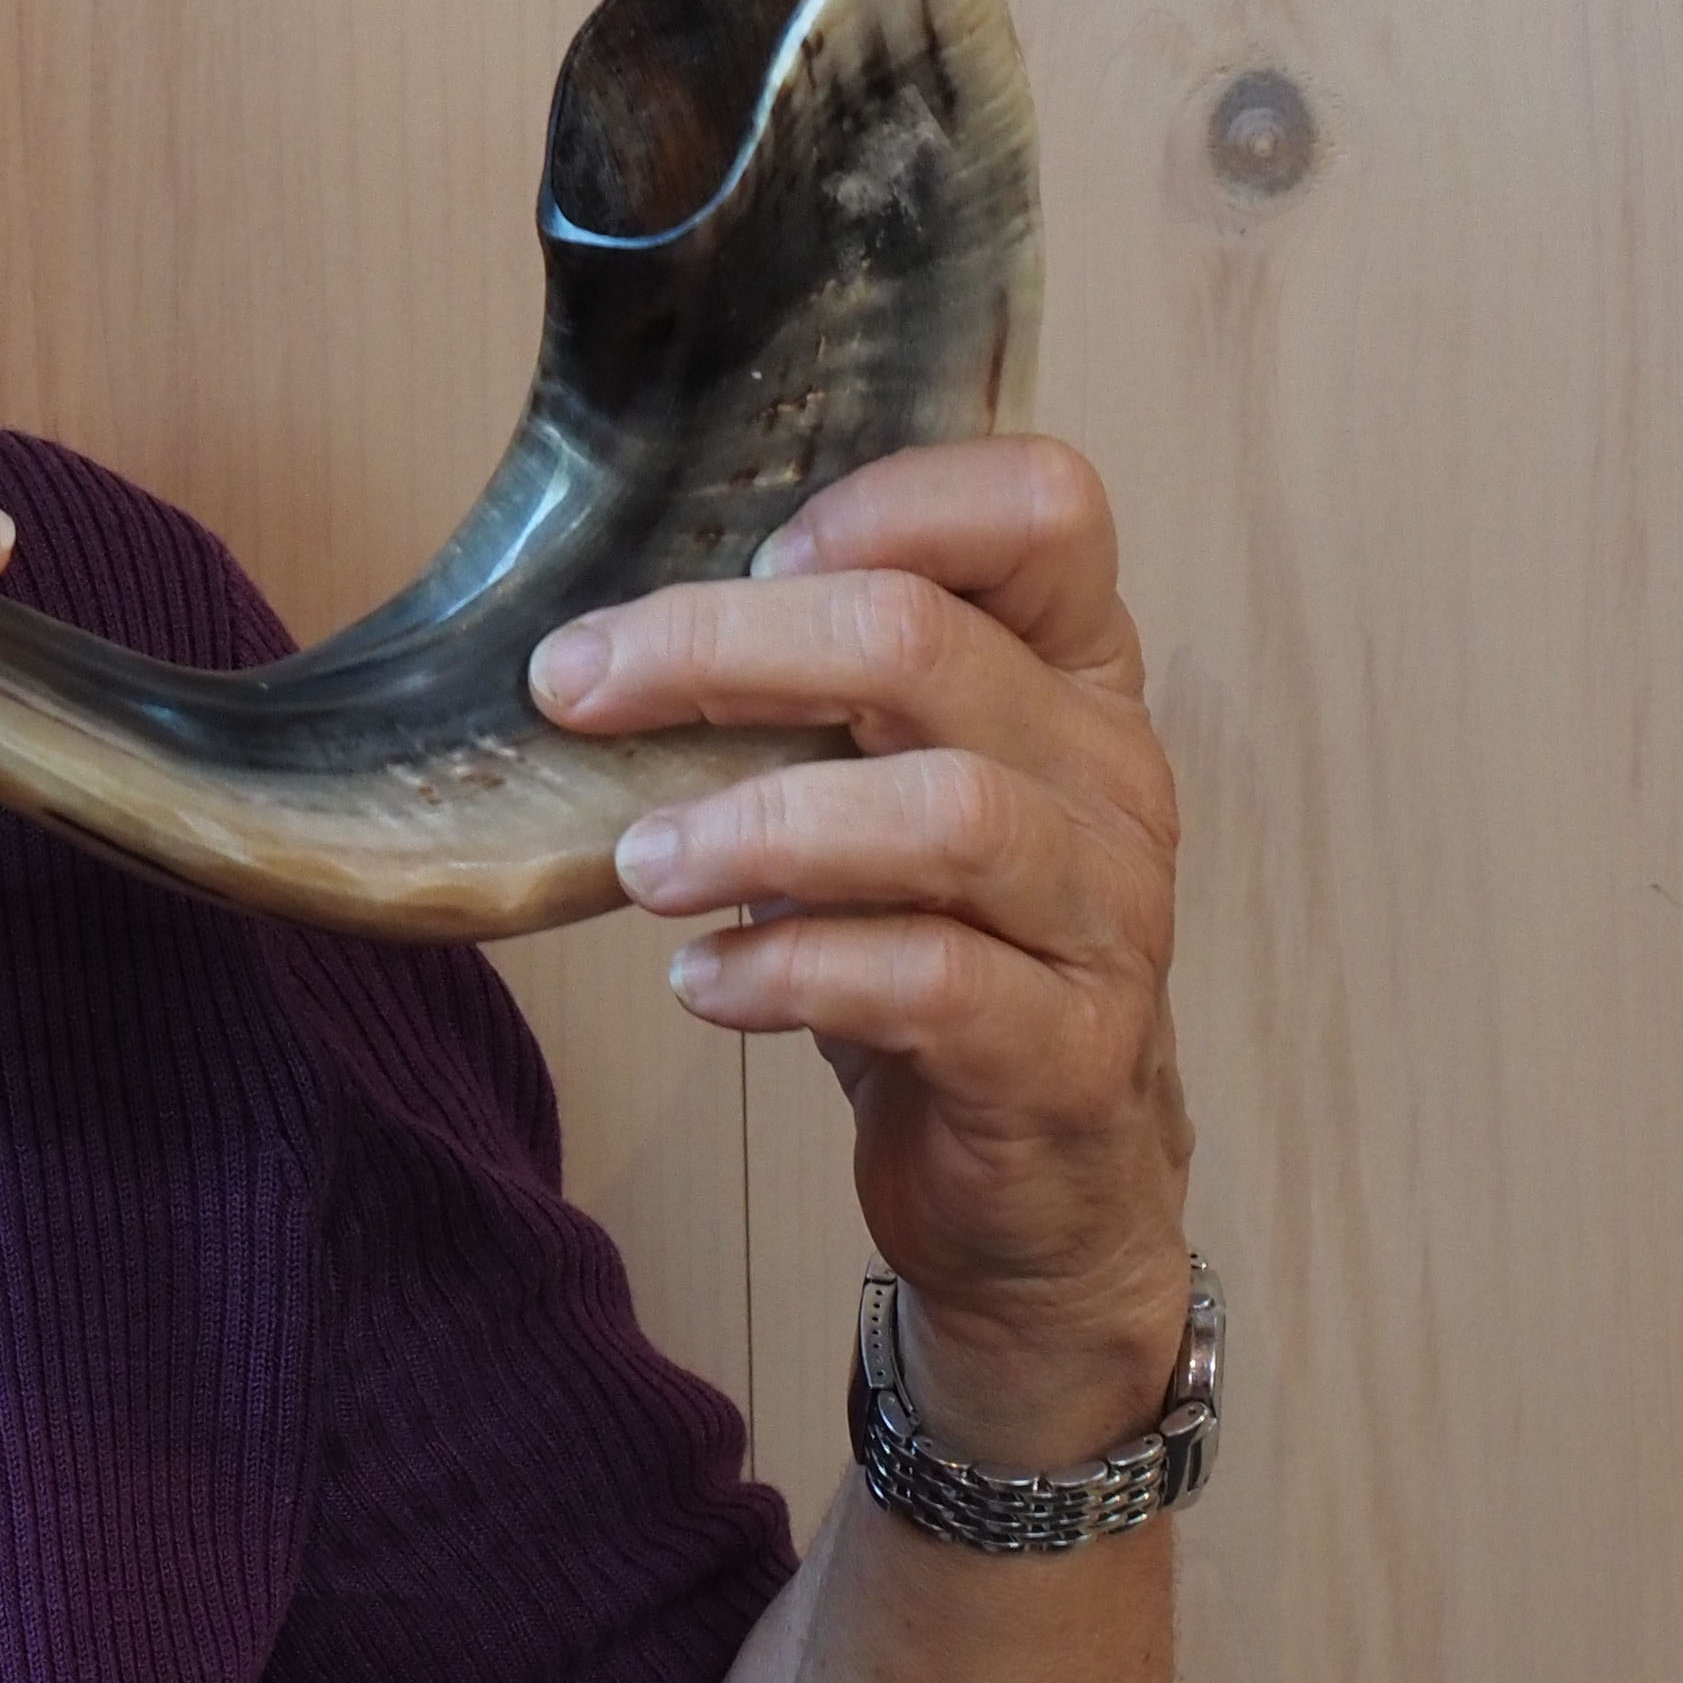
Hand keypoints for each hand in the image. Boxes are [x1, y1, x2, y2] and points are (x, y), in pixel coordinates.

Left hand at [528, 437, 1196, 1464]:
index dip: (887, 503)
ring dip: (756, 823)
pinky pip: (932, 982)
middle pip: (922, 642)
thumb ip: (800, 696)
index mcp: (1069, 672)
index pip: (1043, 508)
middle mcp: (1108, 772)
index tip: (741, 550)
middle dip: (719, 648)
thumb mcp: (875, 788)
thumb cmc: (928, 943)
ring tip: (641, 862)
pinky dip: (792, 968)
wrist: (1037, 1178)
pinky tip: (704, 980)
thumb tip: (594, 635)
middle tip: (575, 687)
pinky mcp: (1070, 1051)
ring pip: (945, 812)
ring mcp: (1107, 914)